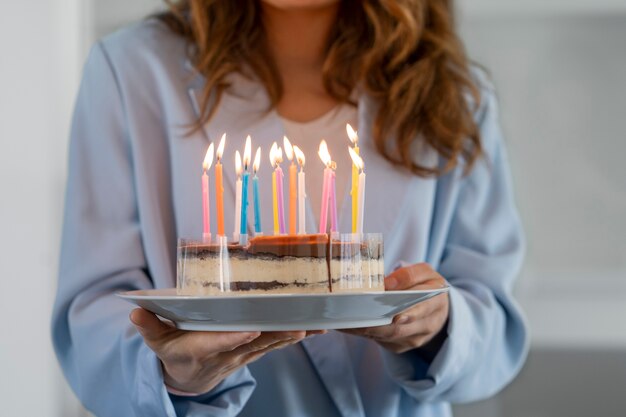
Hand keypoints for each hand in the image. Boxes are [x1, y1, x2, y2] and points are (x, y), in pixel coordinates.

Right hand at [130, 308, 323, 393]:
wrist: (189, 379)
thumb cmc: (173, 353)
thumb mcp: (156, 342)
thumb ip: (149, 327)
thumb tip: (134, 312)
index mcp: (201, 349)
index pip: (220, 343)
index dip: (235, 338)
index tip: (251, 330)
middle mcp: (226, 354)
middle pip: (254, 343)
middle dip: (277, 335)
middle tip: (299, 326)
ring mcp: (242, 354)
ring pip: (270, 345)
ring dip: (292, 337)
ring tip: (315, 327)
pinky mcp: (252, 352)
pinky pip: (274, 344)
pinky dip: (292, 338)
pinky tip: (313, 330)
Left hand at [341, 263, 448, 354]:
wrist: (436, 308)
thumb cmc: (425, 286)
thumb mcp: (423, 273)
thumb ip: (407, 275)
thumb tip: (386, 285)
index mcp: (436, 301)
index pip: (422, 307)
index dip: (408, 314)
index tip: (394, 316)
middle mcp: (428, 323)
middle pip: (400, 328)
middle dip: (377, 325)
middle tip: (356, 318)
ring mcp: (415, 338)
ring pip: (389, 337)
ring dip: (366, 329)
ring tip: (345, 321)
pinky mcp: (402, 346)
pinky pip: (382, 342)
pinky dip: (365, 333)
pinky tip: (350, 325)